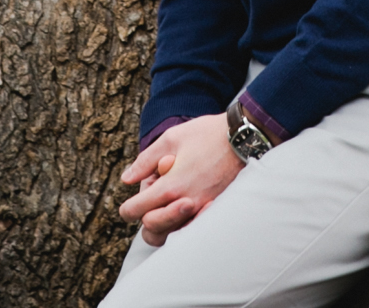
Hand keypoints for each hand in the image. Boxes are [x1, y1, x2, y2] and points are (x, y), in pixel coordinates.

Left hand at [118, 115, 241, 244]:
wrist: (243, 137)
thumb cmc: (206, 134)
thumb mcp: (171, 138)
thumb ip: (145, 161)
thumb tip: (126, 179)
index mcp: (172, 186)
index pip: (137, 210)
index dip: (127, 209)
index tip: (128, 205)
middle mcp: (187, 203)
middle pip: (152, 227)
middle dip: (144, 215)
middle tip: (153, 194)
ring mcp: (202, 210)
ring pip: (172, 234)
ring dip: (163, 223)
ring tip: (166, 203)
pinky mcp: (214, 210)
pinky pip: (192, 230)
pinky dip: (182, 225)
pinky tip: (183, 208)